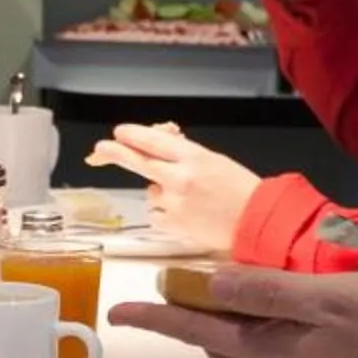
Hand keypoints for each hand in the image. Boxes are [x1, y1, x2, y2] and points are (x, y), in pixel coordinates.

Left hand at [84, 122, 260, 254]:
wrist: (256, 222)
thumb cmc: (241, 191)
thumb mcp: (215, 162)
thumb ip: (184, 156)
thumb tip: (157, 150)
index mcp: (194, 158)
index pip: (154, 141)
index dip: (133, 135)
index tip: (120, 132)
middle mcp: (180, 179)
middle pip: (138, 162)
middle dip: (115, 153)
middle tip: (100, 149)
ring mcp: (174, 203)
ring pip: (150, 193)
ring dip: (160, 194)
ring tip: (190, 201)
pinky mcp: (173, 225)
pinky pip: (157, 215)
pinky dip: (165, 215)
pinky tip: (188, 216)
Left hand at [109, 265, 357, 357]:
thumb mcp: (330, 299)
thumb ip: (269, 291)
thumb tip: (209, 284)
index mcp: (276, 348)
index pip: (201, 331)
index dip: (160, 317)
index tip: (121, 311)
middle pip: (216, 348)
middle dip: (183, 325)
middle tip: (159, 301)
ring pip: (244, 353)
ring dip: (218, 330)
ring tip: (206, 304)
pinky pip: (273, 352)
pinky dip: (252, 332)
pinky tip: (271, 316)